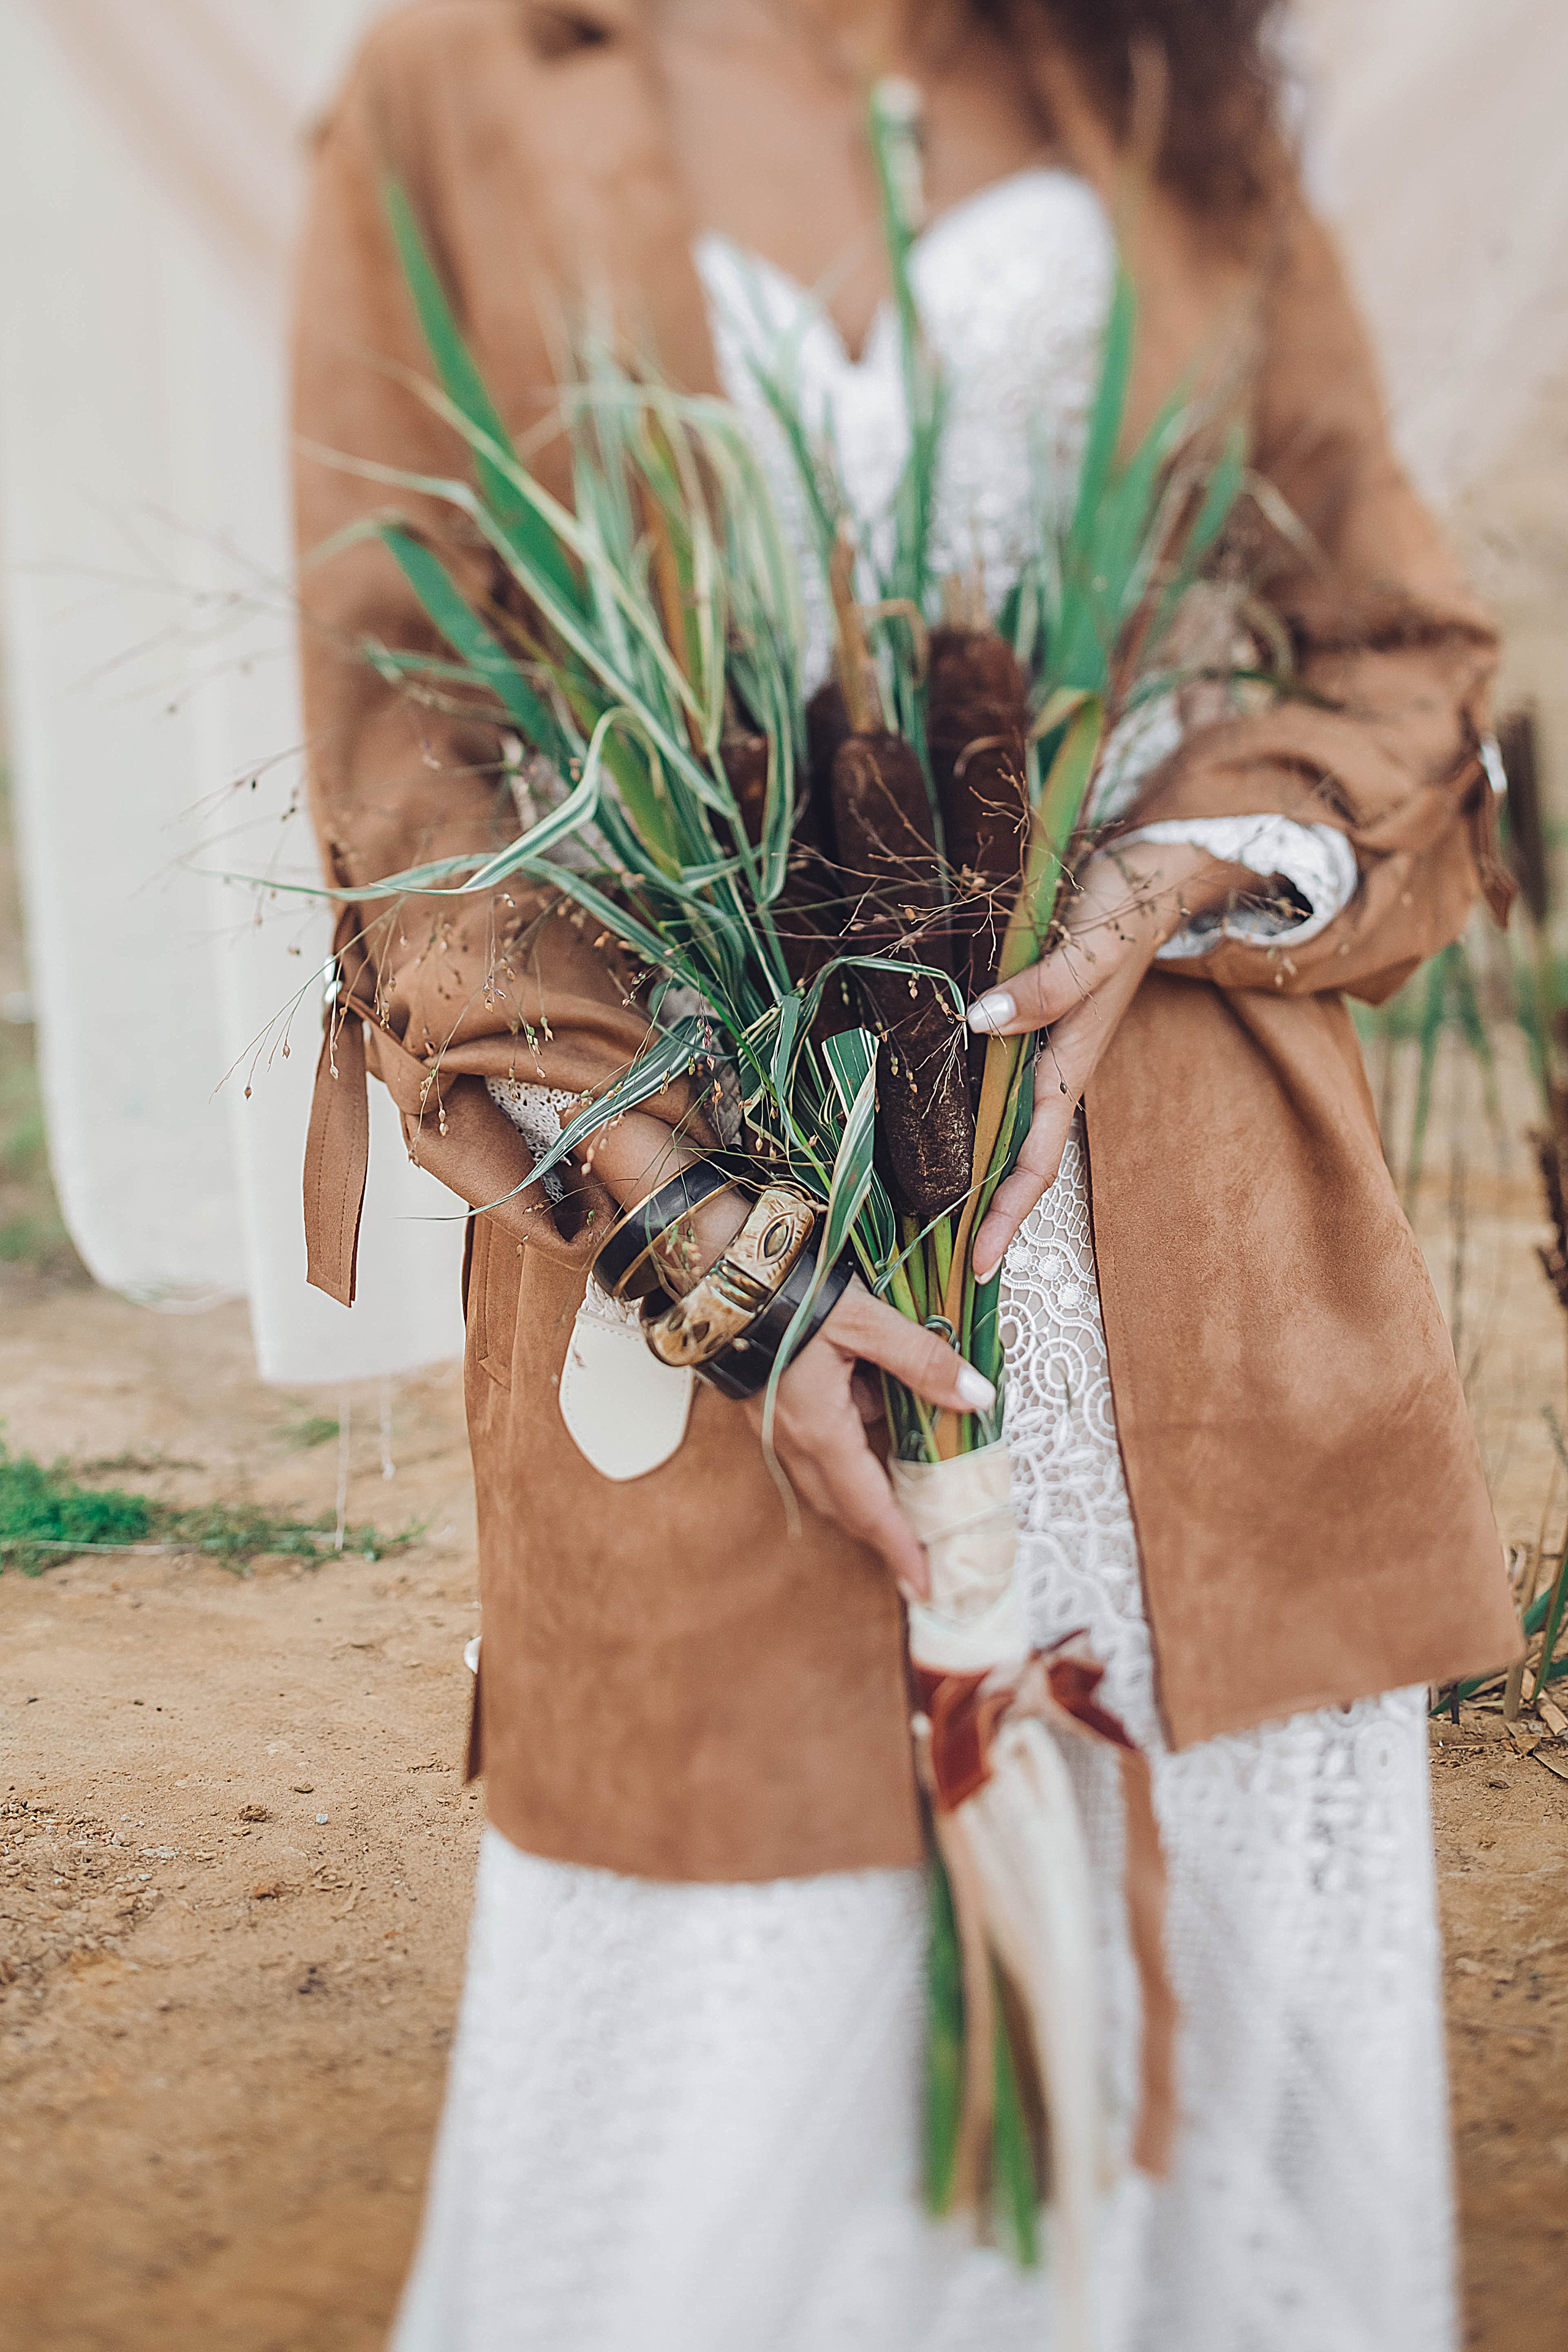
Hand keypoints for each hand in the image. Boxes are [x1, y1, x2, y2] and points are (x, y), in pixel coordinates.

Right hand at [743, 1278, 994, 1598]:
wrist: (724, 1272)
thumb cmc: (789, 1292)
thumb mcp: (865, 1321)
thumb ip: (923, 1360)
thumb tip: (977, 1399)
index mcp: (819, 1429)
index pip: (868, 1507)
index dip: (898, 1548)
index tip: (923, 1585)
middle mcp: (792, 1441)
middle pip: (844, 1508)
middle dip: (882, 1537)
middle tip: (919, 1561)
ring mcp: (776, 1429)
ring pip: (825, 1485)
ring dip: (862, 1504)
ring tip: (901, 1515)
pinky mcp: (769, 1411)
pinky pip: (813, 1456)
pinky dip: (845, 1467)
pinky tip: (867, 1440)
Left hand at [965, 841, 1253, 1280]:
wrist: (1162, 865)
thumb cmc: (1128, 902)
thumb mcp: (1089, 942)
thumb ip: (1044, 986)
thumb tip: (983, 1021)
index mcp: (1073, 1062)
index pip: (1036, 1158)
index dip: (1005, 1214)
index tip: (977, 1265)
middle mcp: (1058, 1065)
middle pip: (1018, 1158)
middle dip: (983, 1213)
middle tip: (935, 1258)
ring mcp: (1049, 1045)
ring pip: (1007, 1124)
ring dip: (975, 1168)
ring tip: (926, 1209)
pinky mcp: (1038, 1019)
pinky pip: (1001, 1081)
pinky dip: (972, 1111)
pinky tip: (936, 1121)